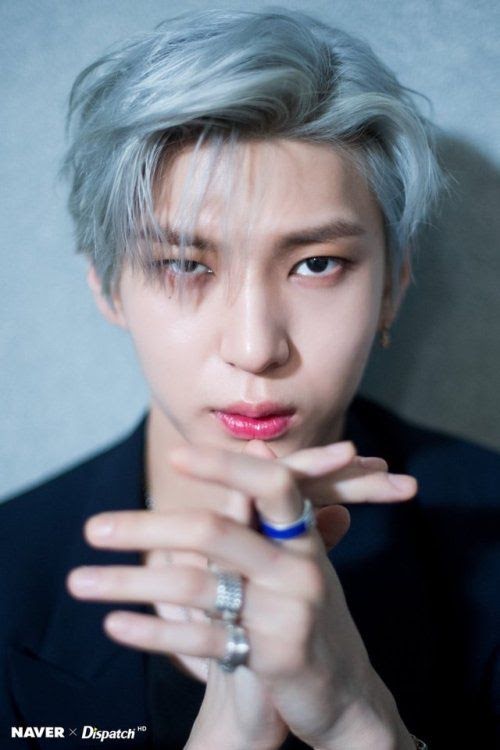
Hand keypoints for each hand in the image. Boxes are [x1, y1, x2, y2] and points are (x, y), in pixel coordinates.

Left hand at [67, 439, 416, 748]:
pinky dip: (154, 632)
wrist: (342, 692)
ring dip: (130, 582)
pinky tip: (115, 625)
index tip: (174, 456)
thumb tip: (262, 447)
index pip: (270, 484)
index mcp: (302, 536)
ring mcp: (288, 613)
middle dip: (148, 527)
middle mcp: (299, 567)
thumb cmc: (303, 611)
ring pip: (198, 587)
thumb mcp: (294, 557)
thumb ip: (270, 510)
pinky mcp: (275, 657)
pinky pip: (204, 639)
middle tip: (92, 529)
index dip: (225, 466)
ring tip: (79, 582)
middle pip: (216, 532)